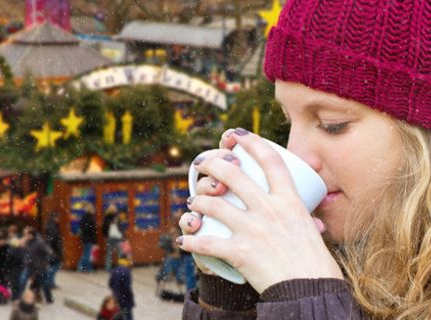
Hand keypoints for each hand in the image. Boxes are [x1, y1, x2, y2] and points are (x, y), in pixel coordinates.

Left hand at [178, 129, 341, 292]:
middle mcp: (269, 210)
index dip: (252, 142)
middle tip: (201, 165)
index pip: (270, 161)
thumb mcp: (313, 231)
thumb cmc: (315, 264)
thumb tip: (314, 218)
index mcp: (289, 201)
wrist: (311, 292)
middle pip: (233, 175)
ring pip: (213, 204)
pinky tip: (183, 240)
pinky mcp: (240, 252)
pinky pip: (206, 243)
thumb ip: (306, 219)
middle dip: (212, 165)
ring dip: (197, 201)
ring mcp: (253, 230)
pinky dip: (191, 241)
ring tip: (192, 203)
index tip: (236, 135)